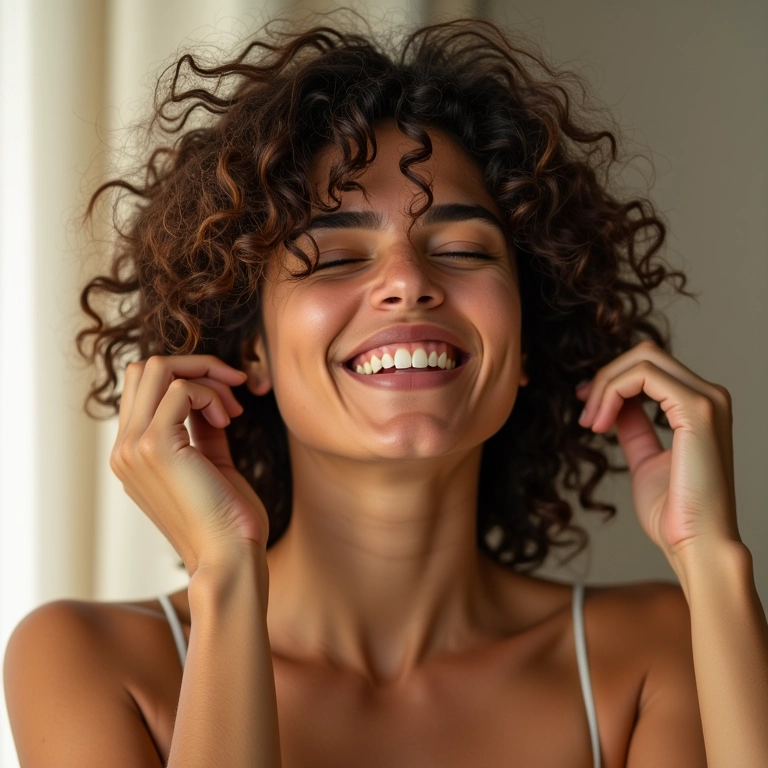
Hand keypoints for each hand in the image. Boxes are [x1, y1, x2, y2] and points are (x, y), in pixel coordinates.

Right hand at [110, 354, 268, 576]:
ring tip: (231, 410)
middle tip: (234, 389)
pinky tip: (227, 421)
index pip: (145, 387)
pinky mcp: (154, 446)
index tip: (228, 399)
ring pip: (157, 368)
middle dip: (198, 367)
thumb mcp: (211, 462)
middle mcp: (123, 448)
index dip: (190, 379)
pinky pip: (180, 389)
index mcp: (132, 454)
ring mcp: (133, 447)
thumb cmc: (227, 517)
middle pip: (145, 369)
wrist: (228, 557)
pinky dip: (210, 394)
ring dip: (205, 378)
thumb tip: (209, 395)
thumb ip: (202, 428)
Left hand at [574, 340, 739, 561]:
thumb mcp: (645, 459)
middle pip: (645, 355)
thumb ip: (634, 427)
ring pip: (642, 359)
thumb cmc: (674, 512)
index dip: (611, 381)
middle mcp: (710, 396)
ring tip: (590, 423)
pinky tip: (600, 424)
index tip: (587, 410)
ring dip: (605, 386)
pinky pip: (643, 376)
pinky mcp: (698, 410)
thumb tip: (616, 403)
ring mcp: (707, 400)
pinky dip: (611, 392)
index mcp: (700, 407)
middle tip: (584, 414)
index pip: (650, 368)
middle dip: (605, 378)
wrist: (695, 544)